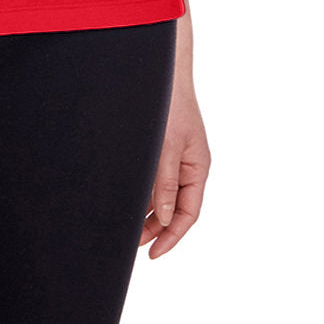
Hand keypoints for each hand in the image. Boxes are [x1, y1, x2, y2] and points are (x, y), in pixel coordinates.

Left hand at [138, 76, 209, 257]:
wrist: (161, 70)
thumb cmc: (171, 104)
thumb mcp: (168, 147)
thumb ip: (166, 183)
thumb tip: (165, 218)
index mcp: (197, 168)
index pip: (189, 213)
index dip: (172, 236)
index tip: (153, 253)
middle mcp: (188, 166)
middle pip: (175, 208)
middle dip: (155, 228)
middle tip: (132, 243)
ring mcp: (175, 157)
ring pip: (162, 195)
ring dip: (147, 211)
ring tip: (126, 227)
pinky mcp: (161, 148)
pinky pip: (154, 178)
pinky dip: (143, 191)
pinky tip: (127, 200)